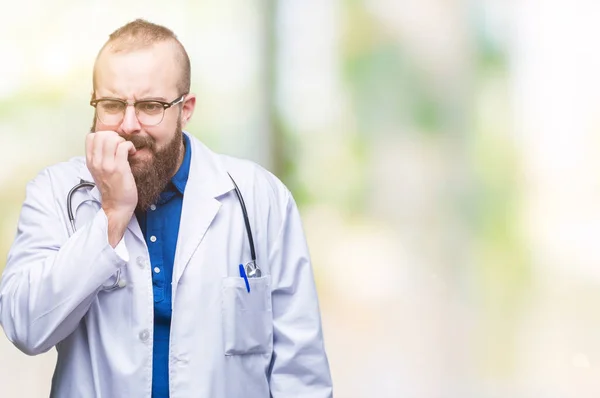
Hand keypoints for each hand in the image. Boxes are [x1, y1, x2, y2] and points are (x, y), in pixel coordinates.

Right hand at [86, 131, 136, 245]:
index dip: (104, 136)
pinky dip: (130, 147)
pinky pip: (124, 147)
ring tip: (127, 150)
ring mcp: (107, 165)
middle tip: (121, 146)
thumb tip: (109, 143)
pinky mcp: (119, 168)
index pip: (91, 137)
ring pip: (113, 139)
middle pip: (102, 135)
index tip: (113, 144)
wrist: (117, 206)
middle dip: (115, 136)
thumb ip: (100, 158)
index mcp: (90, 161)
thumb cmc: (112, 189)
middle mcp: (96, 162)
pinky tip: (132, 154)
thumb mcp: (100, 172)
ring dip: (123, 141)